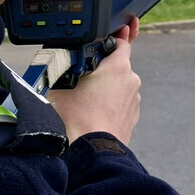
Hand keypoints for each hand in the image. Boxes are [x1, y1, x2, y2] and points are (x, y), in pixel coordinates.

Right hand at [48, 17, 141, 144]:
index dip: (108, 43)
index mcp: (119, 67)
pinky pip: (120, 104)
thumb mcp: (62, 85)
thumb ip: (65, 67)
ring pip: (119, 86)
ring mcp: (134, 101)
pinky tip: (93, 113)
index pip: (121, 43)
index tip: (98, 47)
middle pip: (117, 66)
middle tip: (82, 78)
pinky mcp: (132, 117)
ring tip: (85, 101)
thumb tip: (59, 62)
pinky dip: (110, 106)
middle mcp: (131, 81)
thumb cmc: (78, 119)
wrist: (91, 151)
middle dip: (102, 70)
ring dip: (106, 89)